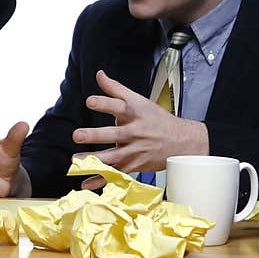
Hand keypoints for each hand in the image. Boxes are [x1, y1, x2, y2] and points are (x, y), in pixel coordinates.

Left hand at [73, 70, 208, 189]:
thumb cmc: (156, 119)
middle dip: (95, 135)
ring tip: (76, 160)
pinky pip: (115, 174)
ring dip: (94, 159)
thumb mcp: (138, 100)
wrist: (182, 142)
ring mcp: (134, 150)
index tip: (90, 101)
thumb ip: (115, 88)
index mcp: (135, 113)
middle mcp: (134, 132)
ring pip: (113, 156)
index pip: (119, 106)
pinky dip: (101, 180)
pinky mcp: (134, 165)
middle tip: (77, 135)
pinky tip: (85, 183)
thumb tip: (99, 74)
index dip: (104, 103)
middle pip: (114, 133)